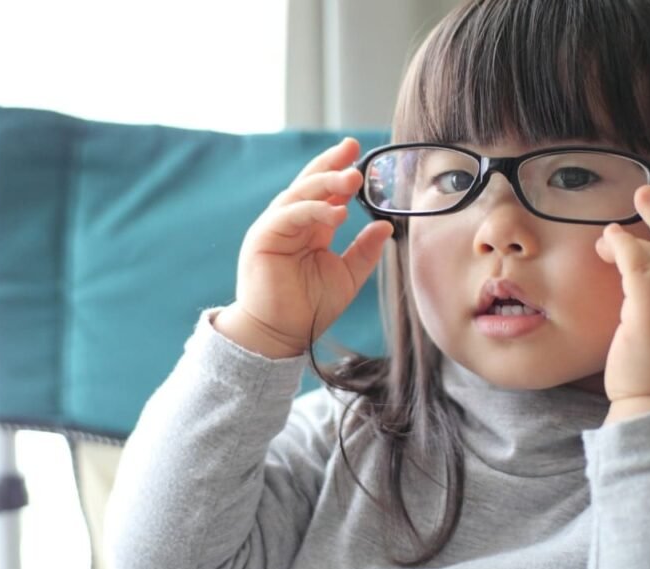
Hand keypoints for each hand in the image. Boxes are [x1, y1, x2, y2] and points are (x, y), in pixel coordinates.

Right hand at [214, 138, 393, 357]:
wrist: (279, 336)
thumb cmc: (309, 309)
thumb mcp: (347, 276)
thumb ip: (364, 250)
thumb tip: (387, 225)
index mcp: (310, 228)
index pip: (326, 192)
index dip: (340, 171)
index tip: (360, 154)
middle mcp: (291, 223)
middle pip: (310, 183)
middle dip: (331, 165)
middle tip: (353, 151)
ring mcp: (275, 228)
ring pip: (299, 194)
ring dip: (326, 183)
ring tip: (353, 179)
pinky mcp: (263, 238)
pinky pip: (288, 215)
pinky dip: (311, 210)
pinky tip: (336, 213)